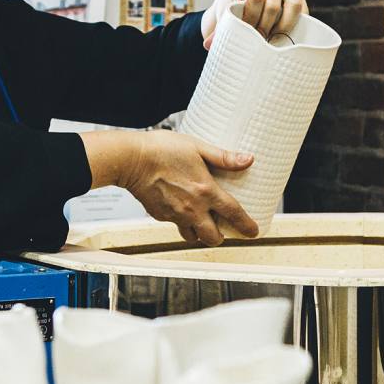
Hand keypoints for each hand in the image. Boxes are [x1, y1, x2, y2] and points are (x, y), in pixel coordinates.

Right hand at [82, 131, 259, 244]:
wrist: (131, 159)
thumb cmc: (162, 149)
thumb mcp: (197, 147)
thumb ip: (223, 157)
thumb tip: (247, 159)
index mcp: (205, 191)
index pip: (233, 214)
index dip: (246, 226)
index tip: (253, 232)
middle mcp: (192, 208)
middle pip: (213, 237)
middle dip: (221, 237)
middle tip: (224, 230)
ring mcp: (175, 215)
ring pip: (192, 236)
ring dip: (200, 233)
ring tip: (203, 223)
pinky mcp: (160, 215)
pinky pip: (175, 225)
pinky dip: (181, 222)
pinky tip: (180, 209)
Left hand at [201, 0, 306, 48]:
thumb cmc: (235, 8)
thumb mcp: (225, 14)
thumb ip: (219, 29)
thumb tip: (208, 45)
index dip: (251, 17)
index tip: (247, 32)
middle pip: (273, 5)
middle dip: (265, 27)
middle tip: (259, 40)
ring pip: (292, 6)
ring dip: (283, 26)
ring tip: (273, 38)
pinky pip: (302, 9)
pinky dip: (294, 24)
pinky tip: (285, 35)